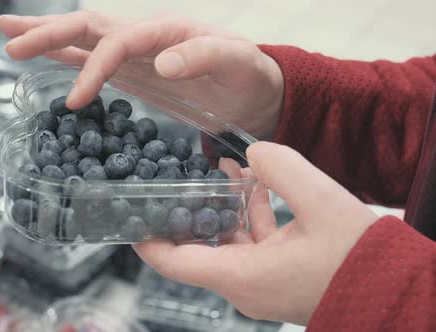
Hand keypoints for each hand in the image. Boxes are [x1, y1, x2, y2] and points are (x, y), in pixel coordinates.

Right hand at [0, 11, 283, 139]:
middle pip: (89, 28)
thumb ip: (204, 56)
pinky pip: (96, 61)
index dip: (93, 69)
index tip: (75, 101)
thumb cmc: (250, 76)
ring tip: (9, 34)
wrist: (255, 91)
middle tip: (9, 39)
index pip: (118, 43)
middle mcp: (146, 37)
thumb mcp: (238, 63)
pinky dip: (67, 57)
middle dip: (49, 33)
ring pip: (85, 40)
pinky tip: (45, 55)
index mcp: (167, 31)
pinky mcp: (136, 73)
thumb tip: (160, 63)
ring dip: (48, 37)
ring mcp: (138, 55)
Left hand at [134, 142, 378, 324]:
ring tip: (226, 167)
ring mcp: (260, 284)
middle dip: (191, 207)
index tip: (131, 215)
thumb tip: (255, 152)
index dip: (147, 238)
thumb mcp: (321, 201)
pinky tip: (256, 183)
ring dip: (225, 205)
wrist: (395, 292)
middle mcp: (243, 285)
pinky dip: (249, 216)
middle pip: (197, 246)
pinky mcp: (276, 277)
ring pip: (227, 241)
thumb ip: (282, 168)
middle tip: (182, 175)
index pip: (173, 262)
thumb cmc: (360, 259)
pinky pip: (251, 244)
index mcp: (242, 275)